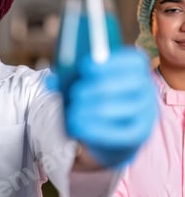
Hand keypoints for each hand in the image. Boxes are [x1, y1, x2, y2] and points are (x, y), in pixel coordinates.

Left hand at [65, 47, 157, 168]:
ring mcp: (145, 114)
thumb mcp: (90, 83)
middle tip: (75, 93)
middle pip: (122, 84)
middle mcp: (146, 90)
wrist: (113, 134)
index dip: (110, 62)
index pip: (133, 61)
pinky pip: (114, 133)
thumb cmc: (99, 98)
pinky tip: (76, 125)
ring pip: (116, 108)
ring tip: (73, 110)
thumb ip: (72, 78)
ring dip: (89, 109)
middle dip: (93, 88)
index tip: (85, 66)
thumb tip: (50, 80)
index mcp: (137, 70)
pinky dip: (91, 128)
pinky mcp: (137, 136)